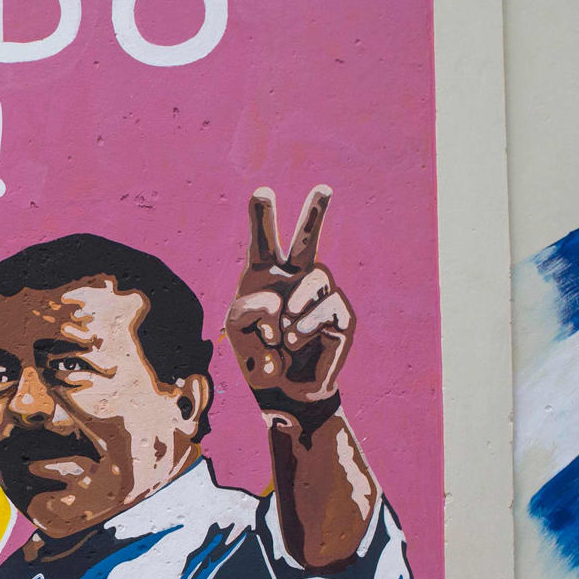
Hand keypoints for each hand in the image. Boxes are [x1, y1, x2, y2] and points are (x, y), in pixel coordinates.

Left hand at [227, 186, 354, 431]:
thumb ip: (250, 307)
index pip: (263, 241)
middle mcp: (297, 279)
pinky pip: (325, 308)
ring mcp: (322, 295)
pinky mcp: (341, 315)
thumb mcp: (238, 329)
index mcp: (265, 276)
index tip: (262, 191)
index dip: (262, 216)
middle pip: (308, 239)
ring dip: (295, 305)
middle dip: (316, 212)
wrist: (284, 390)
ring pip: (317, 276)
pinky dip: (304, 326)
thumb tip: (283, 302)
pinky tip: (294, 341)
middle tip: (324, 188)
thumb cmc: (259, 353)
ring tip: (283, 334)